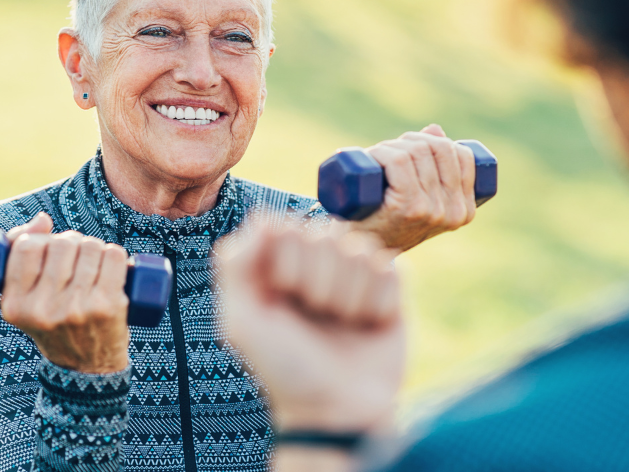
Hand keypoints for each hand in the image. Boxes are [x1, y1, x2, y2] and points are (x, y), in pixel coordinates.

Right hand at [0, 212, 131, 373]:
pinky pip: (114, 256)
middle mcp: (44, 309)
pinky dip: (115, 254)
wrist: (87, 369)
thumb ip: (20, 257)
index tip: (49, 249)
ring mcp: (77, 308)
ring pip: (90, 246)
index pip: (27, 247)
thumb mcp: (25, 300)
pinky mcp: (107, 306)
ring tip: (93, 264)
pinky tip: (113, 265)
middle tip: (77, 258)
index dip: (41, 239)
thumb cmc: (54, 324)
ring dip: (95, 248)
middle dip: (72, 242)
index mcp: (15, 306)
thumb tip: (43, 219)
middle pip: (62, 243)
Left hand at [219, 222, 403, 432]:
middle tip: (315, 317)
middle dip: (320, 283)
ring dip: (349, 296)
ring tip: (342, 324)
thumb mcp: (243, 322)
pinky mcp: (390, 289)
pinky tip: (369, 324)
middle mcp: (317, 264)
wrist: (338, 411)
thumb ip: (237, 266)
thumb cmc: (286, 369)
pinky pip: (391, 268)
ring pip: (360, 250)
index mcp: (278, 265)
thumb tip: (264, 219)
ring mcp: (355, 274)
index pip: (286, 226)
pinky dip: (379, 302)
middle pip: (327, 234)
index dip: (288, 263)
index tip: (281, 299)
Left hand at [348, 123, 477, 251]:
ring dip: (391, 145)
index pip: (463, 156)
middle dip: (411, 140)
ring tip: (376, 157)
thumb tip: (435, 130)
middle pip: (439, 149)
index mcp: (464, 210)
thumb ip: (434, 167)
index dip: (437, 141)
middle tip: (388, 152)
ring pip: (416, 152)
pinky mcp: (406, 207)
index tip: (412, 147)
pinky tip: (373, 156)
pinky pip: (400, 162)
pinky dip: (384, 152)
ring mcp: (430, 210)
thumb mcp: (420, 197)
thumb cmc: (387, 220)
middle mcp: (453, 212)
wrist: (359, 250)